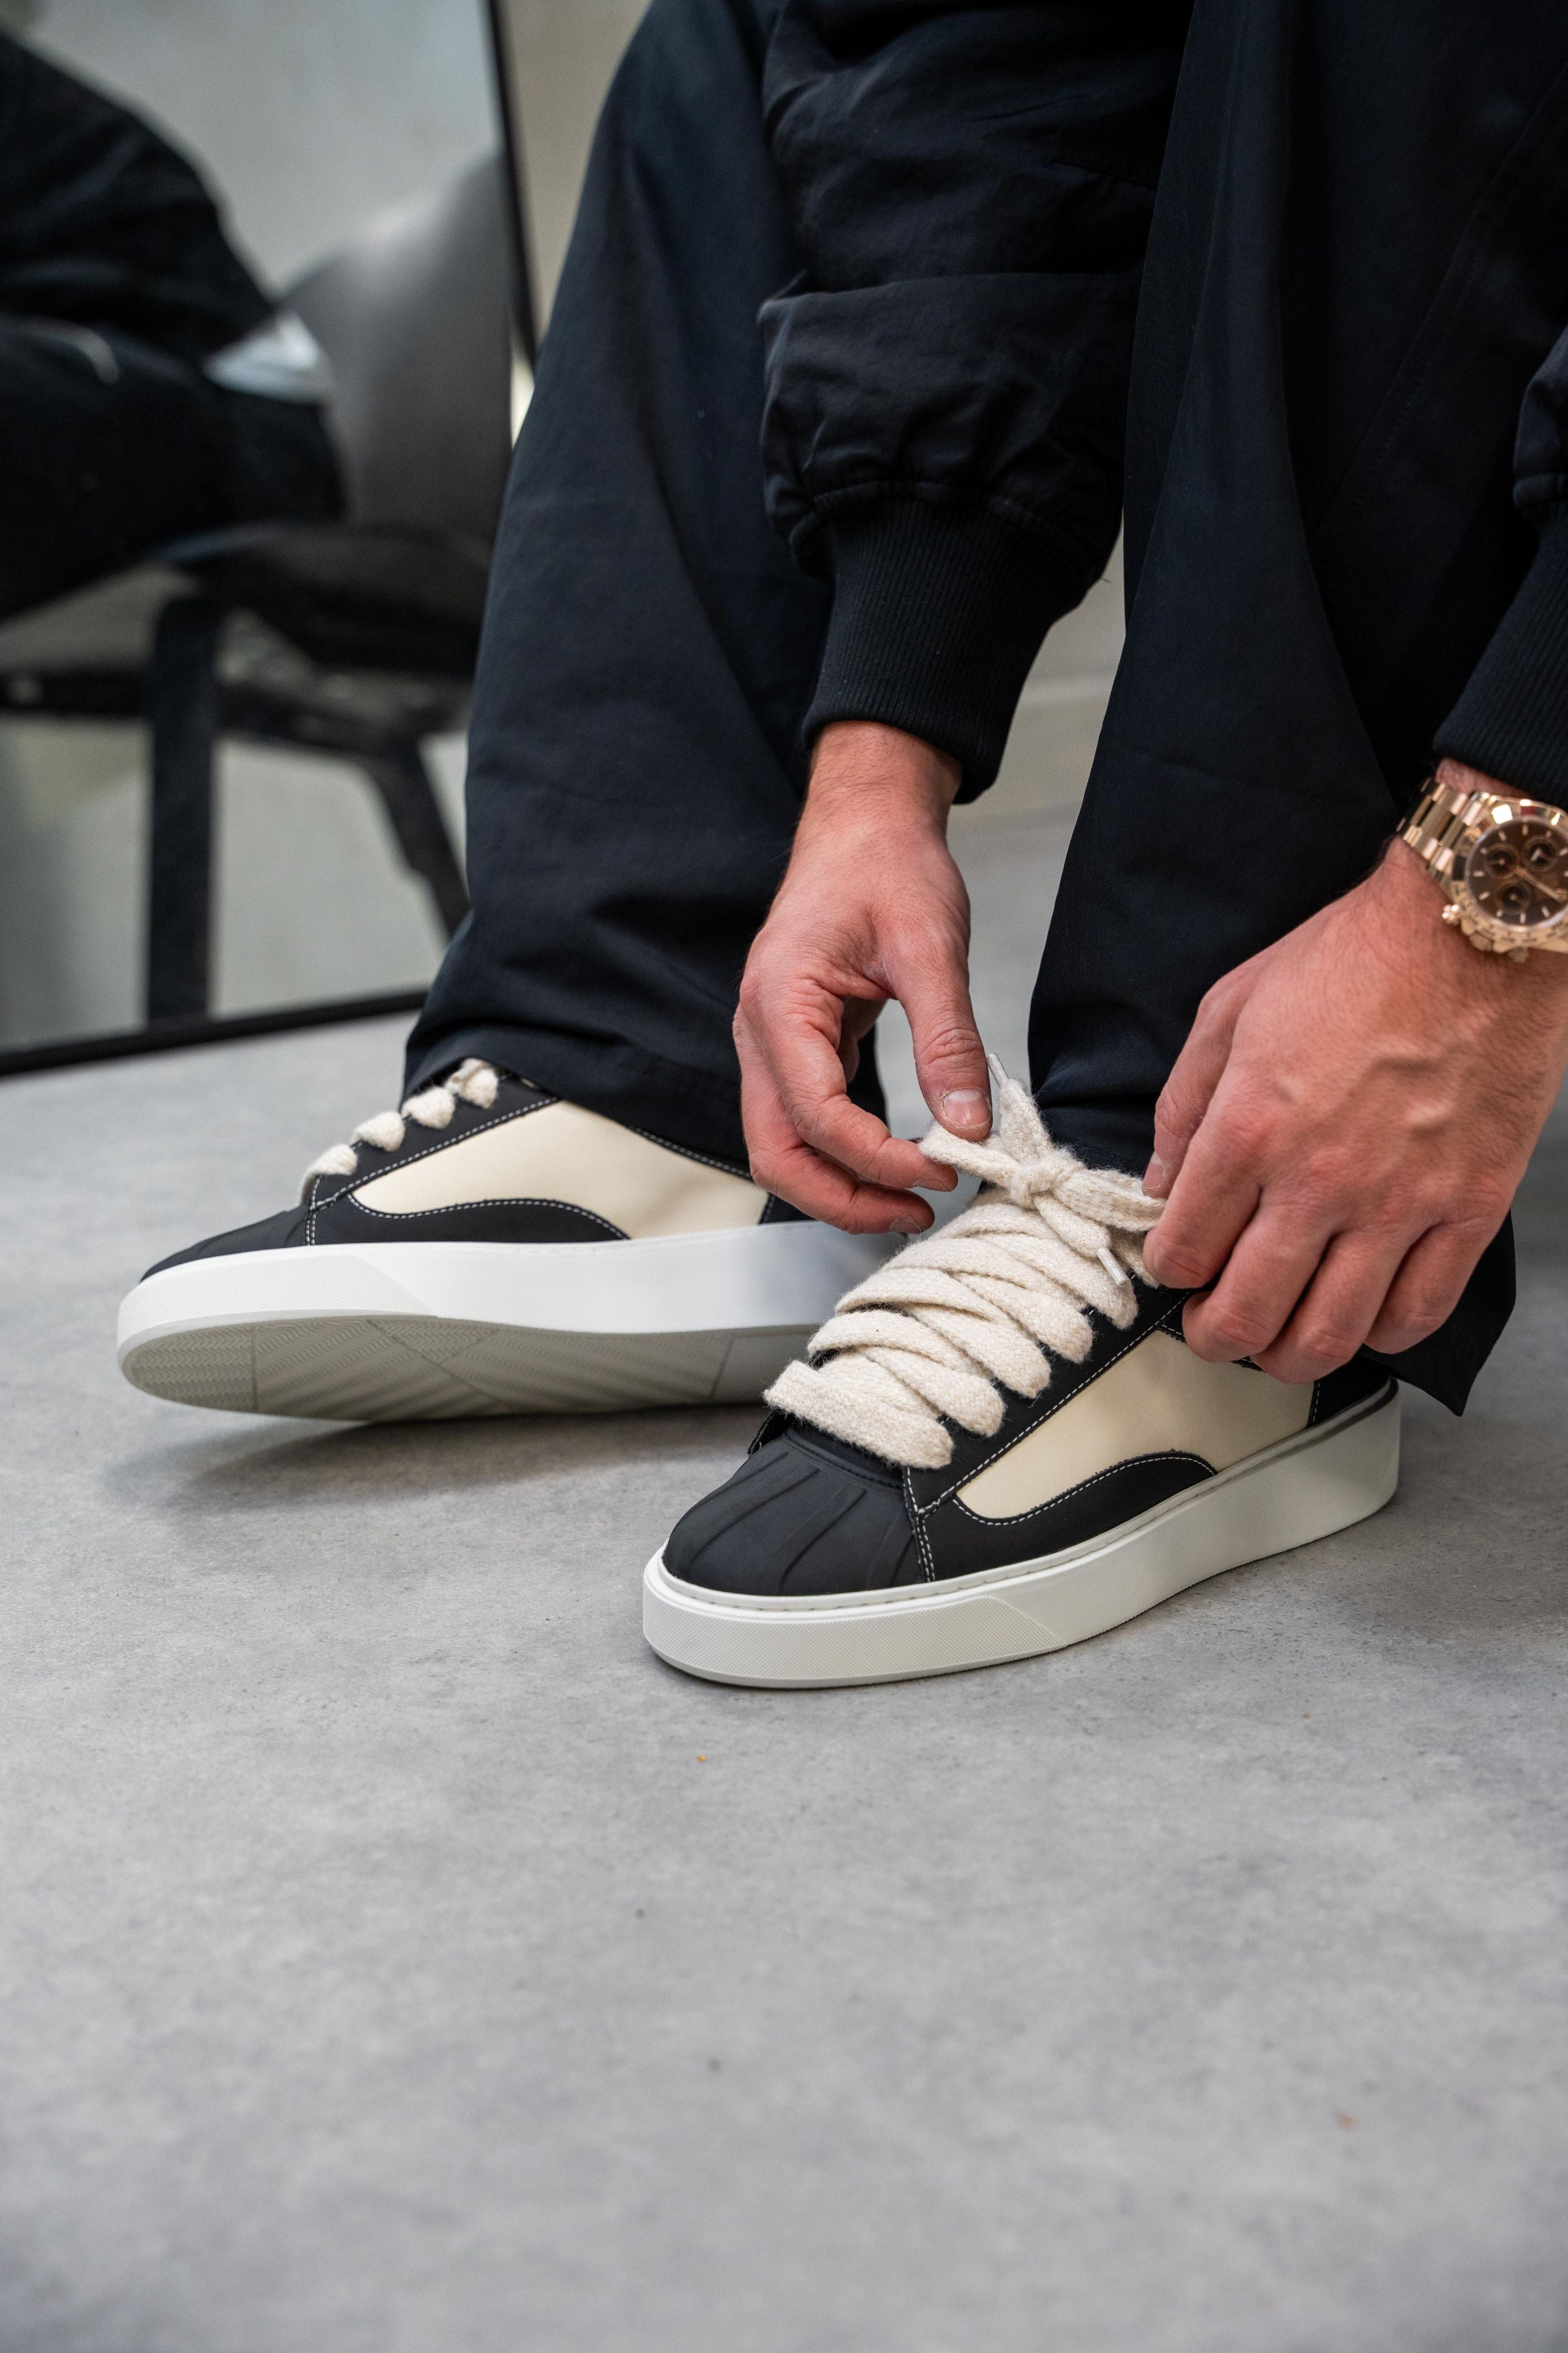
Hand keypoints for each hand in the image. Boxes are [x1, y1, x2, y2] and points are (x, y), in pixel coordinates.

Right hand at [734, 720, 990, 1231]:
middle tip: (916, 1211)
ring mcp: (772, 1043)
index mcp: (780, 1004)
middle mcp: (760, 1032)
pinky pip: (807, 1119)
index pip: (815, 1114)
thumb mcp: (930, 945)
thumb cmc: (885, 865)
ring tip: (911, 1197)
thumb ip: (947, 1039)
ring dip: (842, 1184)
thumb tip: (968, 1124)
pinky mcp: (798, 1046)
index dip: (876, 1157)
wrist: (865, 823)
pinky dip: (846, 1152)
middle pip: (777, 1152)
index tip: (941, 1169)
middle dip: (843, 1197)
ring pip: (785, 1146)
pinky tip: (899, 1158)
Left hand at [1142, 764, 1567, 1380]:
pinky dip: (1380, 1334)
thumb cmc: (1354, 959)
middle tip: (1213, 1325)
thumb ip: (1184, 1107)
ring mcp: (1399, 1205)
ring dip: (1289, 1355)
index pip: (1182, 1251)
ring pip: (1328, 1336)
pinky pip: (1418, 1311)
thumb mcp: (1229, 1011)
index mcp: (1248, 1130)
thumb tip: (1161, 1183)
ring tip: (1278, 1338)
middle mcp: (1318, 1182)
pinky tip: (1361, 1317)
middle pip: (1245, 1315)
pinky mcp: (1468, 1210)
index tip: (1176, 1262)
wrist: (1471, 932)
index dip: (1168, 1270)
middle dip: (1215, 1335)